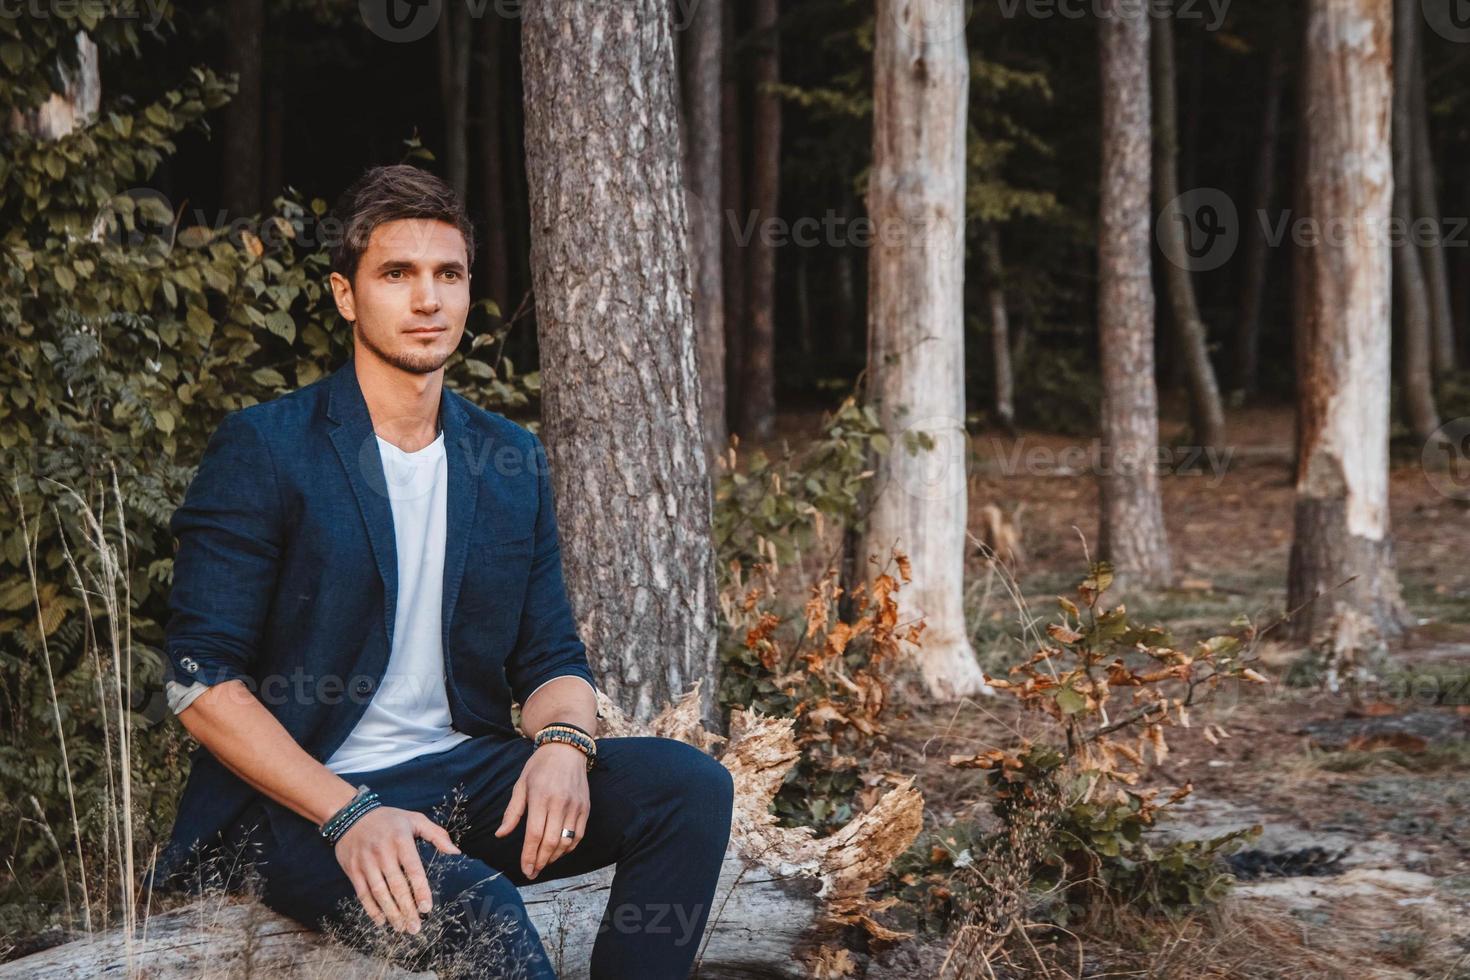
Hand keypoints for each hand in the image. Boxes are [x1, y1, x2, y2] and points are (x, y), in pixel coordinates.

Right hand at [333, 806, 461, 933]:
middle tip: (416, 927)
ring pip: (379, 893)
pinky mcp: (353, 870)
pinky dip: (372, 909)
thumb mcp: (414, 819)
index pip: (413, 869)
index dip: (420, 889)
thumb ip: (436, 834)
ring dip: (391, 913)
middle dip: (407, 909)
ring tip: (402, 928)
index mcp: (400, 839)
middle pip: (396, 885)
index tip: (427, 908)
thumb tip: (455, 851)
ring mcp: (366, 862)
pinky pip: (362, 893)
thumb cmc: (389, 819)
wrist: (350, 816)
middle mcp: (382, 852)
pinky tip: (382, 921)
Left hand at [493, 742, 589, 879]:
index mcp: (540, 797)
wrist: (567, 748)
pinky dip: (569, 848)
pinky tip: (558, 852)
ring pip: (566, 841)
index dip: (529, 856)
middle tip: (532, 872)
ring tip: (543, 863)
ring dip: (554, 857)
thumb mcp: (521, 785)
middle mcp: (560, 803)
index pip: (534, 835)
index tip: (525, 869)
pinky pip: (579, 835)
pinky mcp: (585, 807)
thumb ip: (512, 812)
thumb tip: (500, 835)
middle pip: (551, 842)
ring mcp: (575, 806)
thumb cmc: (540, 766)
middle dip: (540, 861)